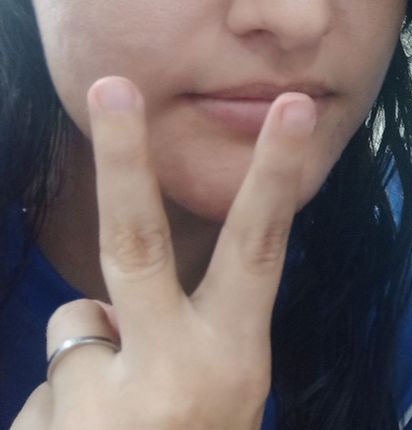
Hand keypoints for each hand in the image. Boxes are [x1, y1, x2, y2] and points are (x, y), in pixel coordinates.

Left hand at [12, 76, 315, 429]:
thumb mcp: (222, 392)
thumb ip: (177, 337)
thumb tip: (92, 307)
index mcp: (236, 356)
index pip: (260, 249)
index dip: (274, 175)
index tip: (290, 108)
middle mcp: (174, 371)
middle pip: (142, 245)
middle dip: (125, 159)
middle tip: (111, 86)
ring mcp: (106, 403)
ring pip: (76, 325)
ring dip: (89, 358)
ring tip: (114, 418)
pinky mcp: (51, 422)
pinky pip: (52, 382)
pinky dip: (67, 403)